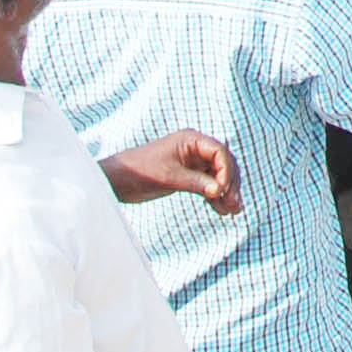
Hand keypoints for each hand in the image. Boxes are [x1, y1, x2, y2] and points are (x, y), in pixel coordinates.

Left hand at [103, 129, 243, 212]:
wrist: (116, 180)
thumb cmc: (139, 171)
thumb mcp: (168, 177)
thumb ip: (196, 182)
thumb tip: (220, 190)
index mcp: (191, 140)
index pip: (219, 152)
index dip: (226, 171)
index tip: (223, 191)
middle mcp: (194, 149)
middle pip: (223, 164)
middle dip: (230, 184)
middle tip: (235, 205)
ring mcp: (191, 162)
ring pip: (217, 176)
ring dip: (225, 192)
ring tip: (233, 211)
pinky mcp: (186, 175)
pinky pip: (207, 184)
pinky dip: (214, 196)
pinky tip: (221, 210)